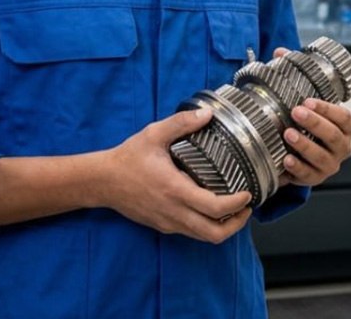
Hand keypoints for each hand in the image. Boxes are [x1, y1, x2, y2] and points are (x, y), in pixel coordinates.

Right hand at [99, 108, 252, 242]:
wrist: (102, 181)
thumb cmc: (128, 157)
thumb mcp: (154, 134)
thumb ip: (182, 122)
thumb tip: (208, 113)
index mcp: (175, 190)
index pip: (214, 208)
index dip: (237, 205)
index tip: (248, 194)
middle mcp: (174, 212)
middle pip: (213, 234)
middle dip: (236, 224)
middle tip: (247, 207)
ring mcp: (168, 222)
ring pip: (203, 237)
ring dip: (223, 227)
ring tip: (235, 210)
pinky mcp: (162, 226)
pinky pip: (191, 232)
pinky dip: (207, 225)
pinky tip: (212, 209)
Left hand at [280, 98, 350, 187]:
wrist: (307, 159)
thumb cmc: (312, 133)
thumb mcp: (317, 118)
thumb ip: (310, 106)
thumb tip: (287, 84)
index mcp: (347, 130)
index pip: (344, 118)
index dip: (327, 109)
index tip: (308, 102)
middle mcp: (342, 148)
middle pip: (333, 135)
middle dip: (314, 123)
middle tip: (297, 112)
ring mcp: (331, 165)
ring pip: (321, 156)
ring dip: (304, 144)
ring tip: (289, 134)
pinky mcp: (316, 178)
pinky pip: (308, 174)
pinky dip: (297, 166)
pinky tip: (287, 159)